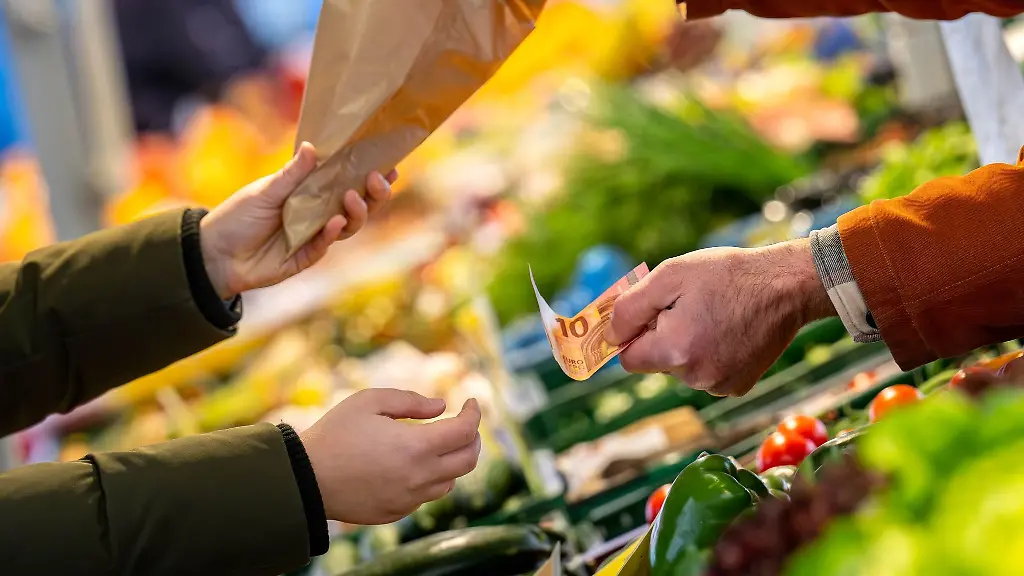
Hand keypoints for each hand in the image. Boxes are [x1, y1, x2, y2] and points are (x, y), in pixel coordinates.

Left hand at [199, 142, 396, 298]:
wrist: (214, 253)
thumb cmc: (237, 217)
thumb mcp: (264, 190)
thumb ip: (292, 174)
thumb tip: (313, 148)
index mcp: (311, 193)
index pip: (347, 181)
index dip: (368, 174)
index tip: (388, 162)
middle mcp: (318, 214)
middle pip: (358, 205)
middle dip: (373, 193)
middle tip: (377, 178)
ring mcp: (314, 236)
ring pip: (349, 226)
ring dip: (356, 211)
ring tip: (352, 197)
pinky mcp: (306, 257)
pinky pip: (325, 245)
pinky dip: (332, 234)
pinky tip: (335, 223)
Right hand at [300, 389, 482, 524]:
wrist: (305, 478)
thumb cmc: (335, 434)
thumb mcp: (370, 401)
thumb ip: (411, 401)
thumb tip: (441, 407)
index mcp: (417, 447)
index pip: (465, 431)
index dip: (475, 413)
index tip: (472, 402)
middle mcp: (419, 478)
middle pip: (468, 461)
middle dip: (473, 439)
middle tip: (464, 424)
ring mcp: (409, 499)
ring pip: (450, 482)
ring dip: (453, 461)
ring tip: (440, 444)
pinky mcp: (395, 512)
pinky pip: (426, 497)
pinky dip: (430, 479)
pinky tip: (415, 466)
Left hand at [607, 238, 834, 396]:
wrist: (787, 286)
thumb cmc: (726, 274)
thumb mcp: (669, 275)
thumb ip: (630, 307)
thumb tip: (609, 335)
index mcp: (674, 350)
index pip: (629, 360)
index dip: (635, 335)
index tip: (649, 316)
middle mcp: (695, 376)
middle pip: (658, 363)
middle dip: (664, 337)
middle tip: (690, 307)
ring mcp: (719, 385)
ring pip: (683, 369)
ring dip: (689, 346)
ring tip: (715, 315)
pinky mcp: (738, 387)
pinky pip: (708, 373)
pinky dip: (712, 355)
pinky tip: (730, 331)